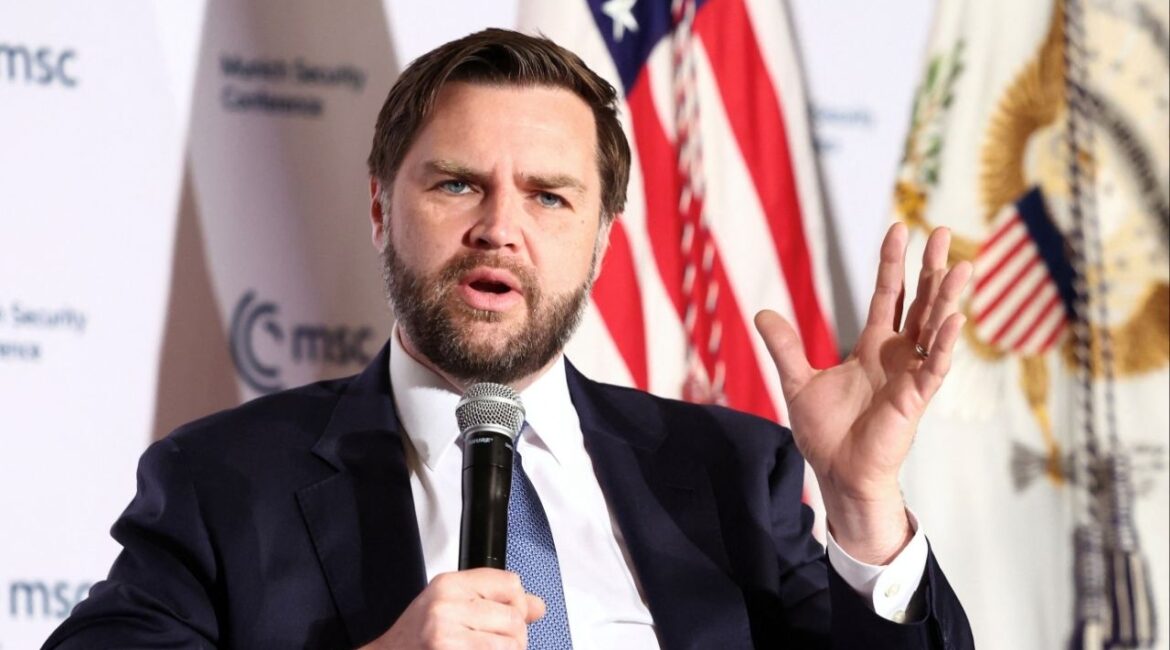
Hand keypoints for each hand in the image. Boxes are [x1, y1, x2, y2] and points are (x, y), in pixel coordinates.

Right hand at [360, 568, 544, 649]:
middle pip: (515, 617)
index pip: (510, 583)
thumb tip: (538, 606)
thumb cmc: (417, 639)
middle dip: (515, 637)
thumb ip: (494, 601)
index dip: (518, 604)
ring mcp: (446, 634)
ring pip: (511, 643)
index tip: (509, 617)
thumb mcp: (450, 607)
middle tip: (496, 644)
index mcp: (449, 585)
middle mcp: (446, 605)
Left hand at [755, 224, 970, 562]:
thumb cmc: (825, 433)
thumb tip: (761, 312)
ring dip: (948, 298)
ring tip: (963, 265)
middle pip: (920, 302)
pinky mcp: (915, 399)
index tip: (899, 229)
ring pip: (934, 328)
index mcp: (872, 348)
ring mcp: (910, 375)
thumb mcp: (798, 382)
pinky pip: (935, 367)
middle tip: (946, 231)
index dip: (893, 264)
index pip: (888, 296)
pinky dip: (945, 344)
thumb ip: (785, 347)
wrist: (836, 472)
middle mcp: (897, 355)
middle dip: (932, 268)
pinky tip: (955, 319)